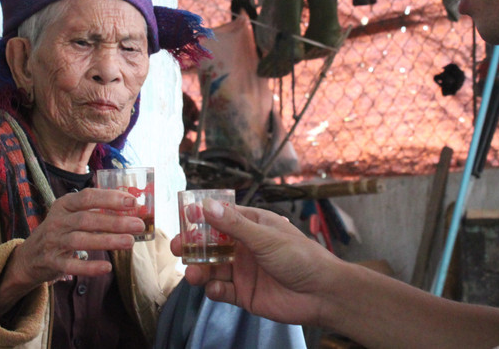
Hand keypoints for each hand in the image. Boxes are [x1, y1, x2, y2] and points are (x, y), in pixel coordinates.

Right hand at [0, 188, 142, 308]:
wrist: (28, 257)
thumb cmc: (60, 231)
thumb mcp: (71, 214)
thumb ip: (95, 210)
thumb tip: (131, 209)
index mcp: (64, 204)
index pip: (87, 197)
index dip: (110, 198)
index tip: (133, 202)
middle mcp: (57, 221)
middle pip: (87, 219)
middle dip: (115, 221)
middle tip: (138, 225)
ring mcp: (53, 242)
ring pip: (81, 240)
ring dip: (107, 241)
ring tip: (130, 242)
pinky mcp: (52, 262)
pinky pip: (71, 265)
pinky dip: (89, 267)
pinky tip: (107, 267)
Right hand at [171, 200, 341, 326]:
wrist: (321, 294)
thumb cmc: (300, 257)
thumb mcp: (265, 237)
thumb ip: (234, 224)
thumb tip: (207, 205)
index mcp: (254, 225)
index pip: (223, 217)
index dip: (203, 217)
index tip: (184, 218)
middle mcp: (247, 246)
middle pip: (212, 244)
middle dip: (193, 246)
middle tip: (176, 248)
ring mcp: (245, 271)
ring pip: (213, 268)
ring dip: (200, 270)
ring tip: (192, 274)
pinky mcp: (245, 294)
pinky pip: (222, 290)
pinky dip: (214, 290)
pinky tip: (215, 289)